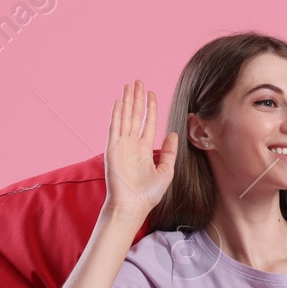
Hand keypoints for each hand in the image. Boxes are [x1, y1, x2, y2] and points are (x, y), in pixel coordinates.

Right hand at [104, 79, 178, 214]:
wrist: (132, 206)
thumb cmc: (148, 195)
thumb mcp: (166, 172)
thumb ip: (169, 152)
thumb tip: (174, 133)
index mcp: (144, 150)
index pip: (147, 123)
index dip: (150, 108)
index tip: (152, 94)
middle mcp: (132, 145)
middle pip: (135, 116)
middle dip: (137, 98)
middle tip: (139, 81)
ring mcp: (121, 146)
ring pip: (125, 117)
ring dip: (127, 101)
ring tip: (130, 85)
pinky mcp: (112, 149)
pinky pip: (115, 127)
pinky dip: (116, 114)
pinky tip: (119, 101)